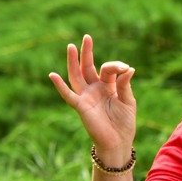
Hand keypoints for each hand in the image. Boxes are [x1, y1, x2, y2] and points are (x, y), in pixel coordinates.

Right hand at [48, 34, 136, 155]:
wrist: (118, 143)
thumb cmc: (124, 123)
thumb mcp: (128, 101)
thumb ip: (126, 85)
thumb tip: (129, 68)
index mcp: (108, 87)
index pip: (108, 69)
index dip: (116, 66)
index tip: (126, 69)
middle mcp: (95, 89)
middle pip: (88, 67)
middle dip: (87, 53)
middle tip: (87, 37)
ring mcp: (86, 97)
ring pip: (76, 76)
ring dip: (73, 62)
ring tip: (71, 47)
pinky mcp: (81, 107)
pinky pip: (68, 95)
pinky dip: (60, 86)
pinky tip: (53, 75)